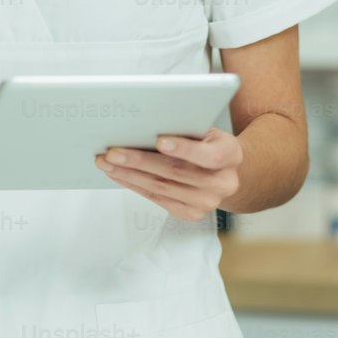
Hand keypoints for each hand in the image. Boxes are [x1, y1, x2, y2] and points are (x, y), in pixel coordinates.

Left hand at [95, 128, 242, 220]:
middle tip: (113, 152)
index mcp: (230, 155)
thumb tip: (145, 123)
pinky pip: (157, 198)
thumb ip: (186, 128)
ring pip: (161, 187)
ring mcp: (207, 202)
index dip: (184, 149)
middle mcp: (223, 183)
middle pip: (176, 172)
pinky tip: (118, 174)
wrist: (224, 171)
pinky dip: (134, 185)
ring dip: (129, 174)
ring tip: (107, 162)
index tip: (160, 140)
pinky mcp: (190, 214)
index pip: (209, 155)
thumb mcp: (207, 129)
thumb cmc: (208, 142)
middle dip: (140, 161)